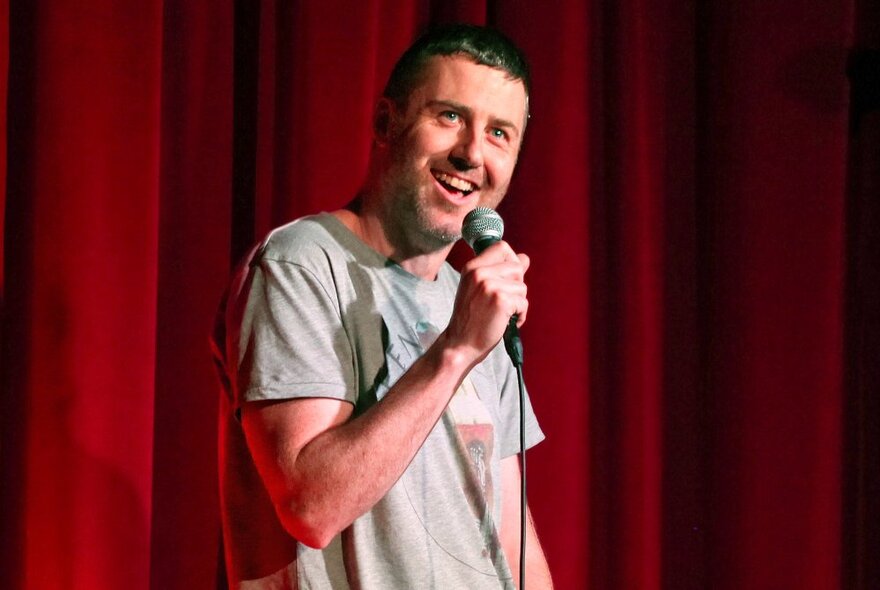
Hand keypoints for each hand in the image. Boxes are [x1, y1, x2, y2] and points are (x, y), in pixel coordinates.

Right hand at [444, 240, 529, 363]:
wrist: (460, 343)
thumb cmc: (471, 318)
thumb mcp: (479, 289)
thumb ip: (500, 272)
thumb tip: (525, 258)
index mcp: (472, 267)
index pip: (502, 246)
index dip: (512, 260)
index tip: (508, 278)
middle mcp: (480, 272)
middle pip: (516, 267)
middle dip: (516, 286)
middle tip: (503, 301)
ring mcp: (490, 285)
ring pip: (522, 286)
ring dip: (517, 303)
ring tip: (503, 313)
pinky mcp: (501, 300)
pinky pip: (523, 303)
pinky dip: (520, 316)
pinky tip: (506, 322)